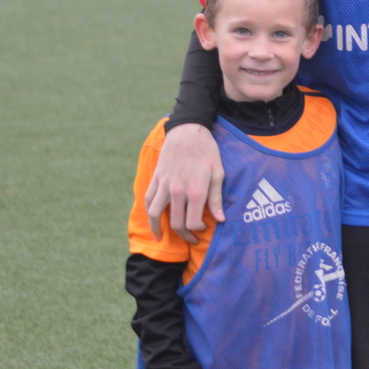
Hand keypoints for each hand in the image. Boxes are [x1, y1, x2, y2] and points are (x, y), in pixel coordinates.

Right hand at [145, 124, 224, 243]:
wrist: (188, 131)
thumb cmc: (207, 151)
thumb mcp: (218, 173)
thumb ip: (216, 198)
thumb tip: (220, 219)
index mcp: (195, 190)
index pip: (192, 222)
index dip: (198, 229)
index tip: (203, 227)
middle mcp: (177, 190)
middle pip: (176, 222)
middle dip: (183, 234)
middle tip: (190, 238)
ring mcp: (164, 185)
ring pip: (155, 214)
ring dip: (158, 228)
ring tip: (161, 237)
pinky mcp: (156, 178)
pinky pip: (148, 200)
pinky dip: (149, 212)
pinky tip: (153, 219)